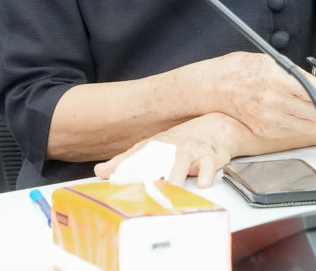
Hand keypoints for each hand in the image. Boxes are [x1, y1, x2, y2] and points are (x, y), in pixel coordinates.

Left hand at [94, 113, 245, 188]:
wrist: (216, 126)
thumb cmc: (183, 142)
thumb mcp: (153, 149)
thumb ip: (127, 161)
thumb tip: (99, 171)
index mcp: (154, 147)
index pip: (134, 157)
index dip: (122, 166)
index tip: (107, 175)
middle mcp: (169, 148)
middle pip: (156, 160)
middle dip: (148, 174)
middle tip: (141, 189)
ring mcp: (190, 150)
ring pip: (181, 162)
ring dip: (176, 175)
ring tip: (172, 186)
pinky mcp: (210, 155)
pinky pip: (208, 164)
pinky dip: (206, 173)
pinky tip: (204, 182)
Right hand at [204, 52, 315, 139]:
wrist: (214, 87)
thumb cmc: (240, 69)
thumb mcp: (271, 61)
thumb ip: (296, 74)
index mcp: (277, 80)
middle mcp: (274, 102)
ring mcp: (269, 119)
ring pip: (309, 124)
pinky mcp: (265, 130)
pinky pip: (294, 131)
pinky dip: (302, 123)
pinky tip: (300, 112)